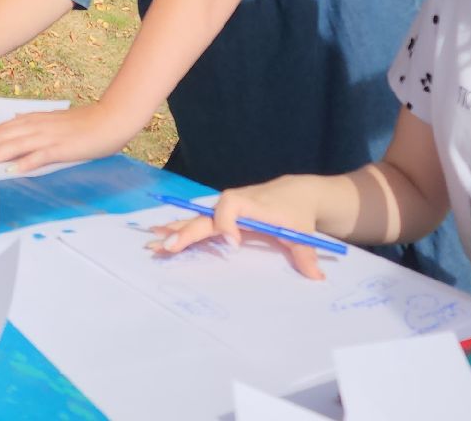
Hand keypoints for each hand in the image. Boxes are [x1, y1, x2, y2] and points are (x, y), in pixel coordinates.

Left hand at [0, 102, 137, 174]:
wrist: (111, 120)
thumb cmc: (84, 124)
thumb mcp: (54, 124)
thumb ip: (34, 128)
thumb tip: (15, 128)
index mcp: (34, 120)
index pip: (1, 128)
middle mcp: (37, 125)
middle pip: (1, 135)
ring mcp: (48, 136)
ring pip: (15, 144)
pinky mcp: (61, 148)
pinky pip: (39, 156)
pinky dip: (25, 162)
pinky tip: (11, 169)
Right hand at [149, 175, 332, 279]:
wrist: (294, 194)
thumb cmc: (296, 213)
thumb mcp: (302, 231)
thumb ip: (305, 253)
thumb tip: (317, 277)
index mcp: (251, 204)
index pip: (232, 206)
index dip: (228, 224)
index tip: (232, 244)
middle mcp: (232, 205)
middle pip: (205, 217)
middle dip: (186, 232)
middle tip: (169, 247)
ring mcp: (223, 212)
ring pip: (195, 220)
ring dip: (174, 231)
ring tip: (152, 244)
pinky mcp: (220, 219)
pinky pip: (197, 224)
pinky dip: (179, 231)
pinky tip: (160, 239)